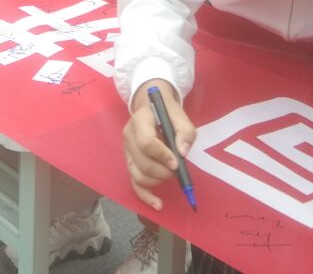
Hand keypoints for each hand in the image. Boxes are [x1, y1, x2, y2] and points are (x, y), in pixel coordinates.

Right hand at [122, 79, 196, 210]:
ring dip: (158, 181)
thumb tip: (182, 152)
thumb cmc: (168, 114)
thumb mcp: (181, 117)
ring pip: (138, 175)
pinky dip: (146, 196)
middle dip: (163, 172)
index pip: (146, 142)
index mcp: (140, 121)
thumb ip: (185, 132)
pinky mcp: (129, 163)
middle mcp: (129, 136)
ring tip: (171, 174)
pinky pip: (134, 184)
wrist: (152, 109)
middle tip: (177, 170)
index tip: (177, 163)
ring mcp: (126, 151)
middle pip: (142, 162)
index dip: (162, 155)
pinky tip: (158, 204)